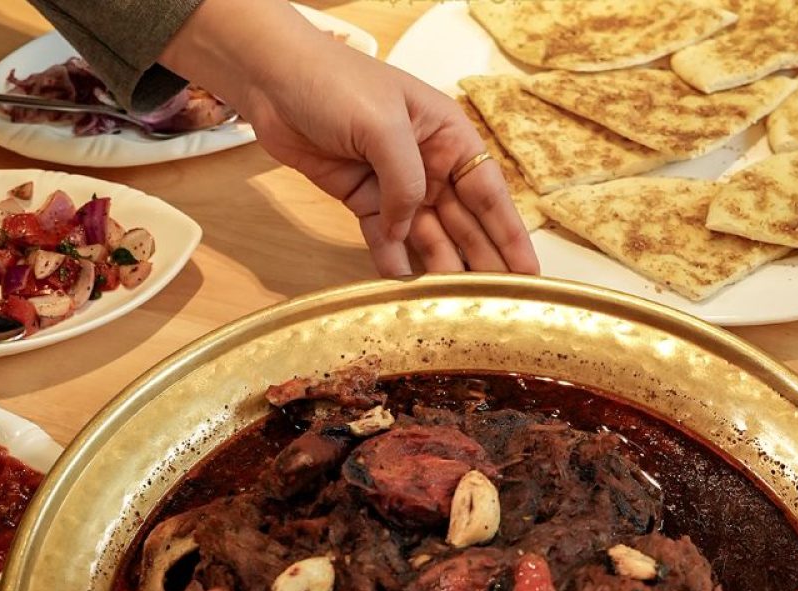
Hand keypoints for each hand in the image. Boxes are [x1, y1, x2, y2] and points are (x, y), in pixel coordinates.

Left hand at [161, 0, 539, 277]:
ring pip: (427, 235)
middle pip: (464, 222)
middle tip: (493, 303)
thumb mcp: (382, 125)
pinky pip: (386, 238)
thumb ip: (405, 182)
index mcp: (448, 136)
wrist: (270, 79)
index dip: (510, 235)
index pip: (489, 193)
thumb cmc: (334, 82)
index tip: (527, 273)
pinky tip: (402, 285)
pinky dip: (392, 260)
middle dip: (479, 261)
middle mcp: (430, 164)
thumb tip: (407, 233)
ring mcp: (396, 185)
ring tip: (450, 305)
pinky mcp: (364, 200)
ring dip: (438, 267)